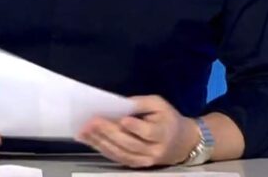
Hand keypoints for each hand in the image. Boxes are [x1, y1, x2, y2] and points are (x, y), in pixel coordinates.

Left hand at [76, 95, 200, 167]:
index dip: (135, 127)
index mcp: (163, 132)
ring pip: (120, 153)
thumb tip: (120, 103)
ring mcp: (144, 160)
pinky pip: (117, 158)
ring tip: (85, 131)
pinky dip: (102, 149)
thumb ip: (141, 103)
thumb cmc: (168, 119)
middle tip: (92, 122)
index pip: (148, 132)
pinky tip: (90, 140)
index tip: (122, 120)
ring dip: (100, 142)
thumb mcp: (160, 104)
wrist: (182, 143)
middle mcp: (154, 150)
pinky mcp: (136, 164)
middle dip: (109, 132)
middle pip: (130, 143)